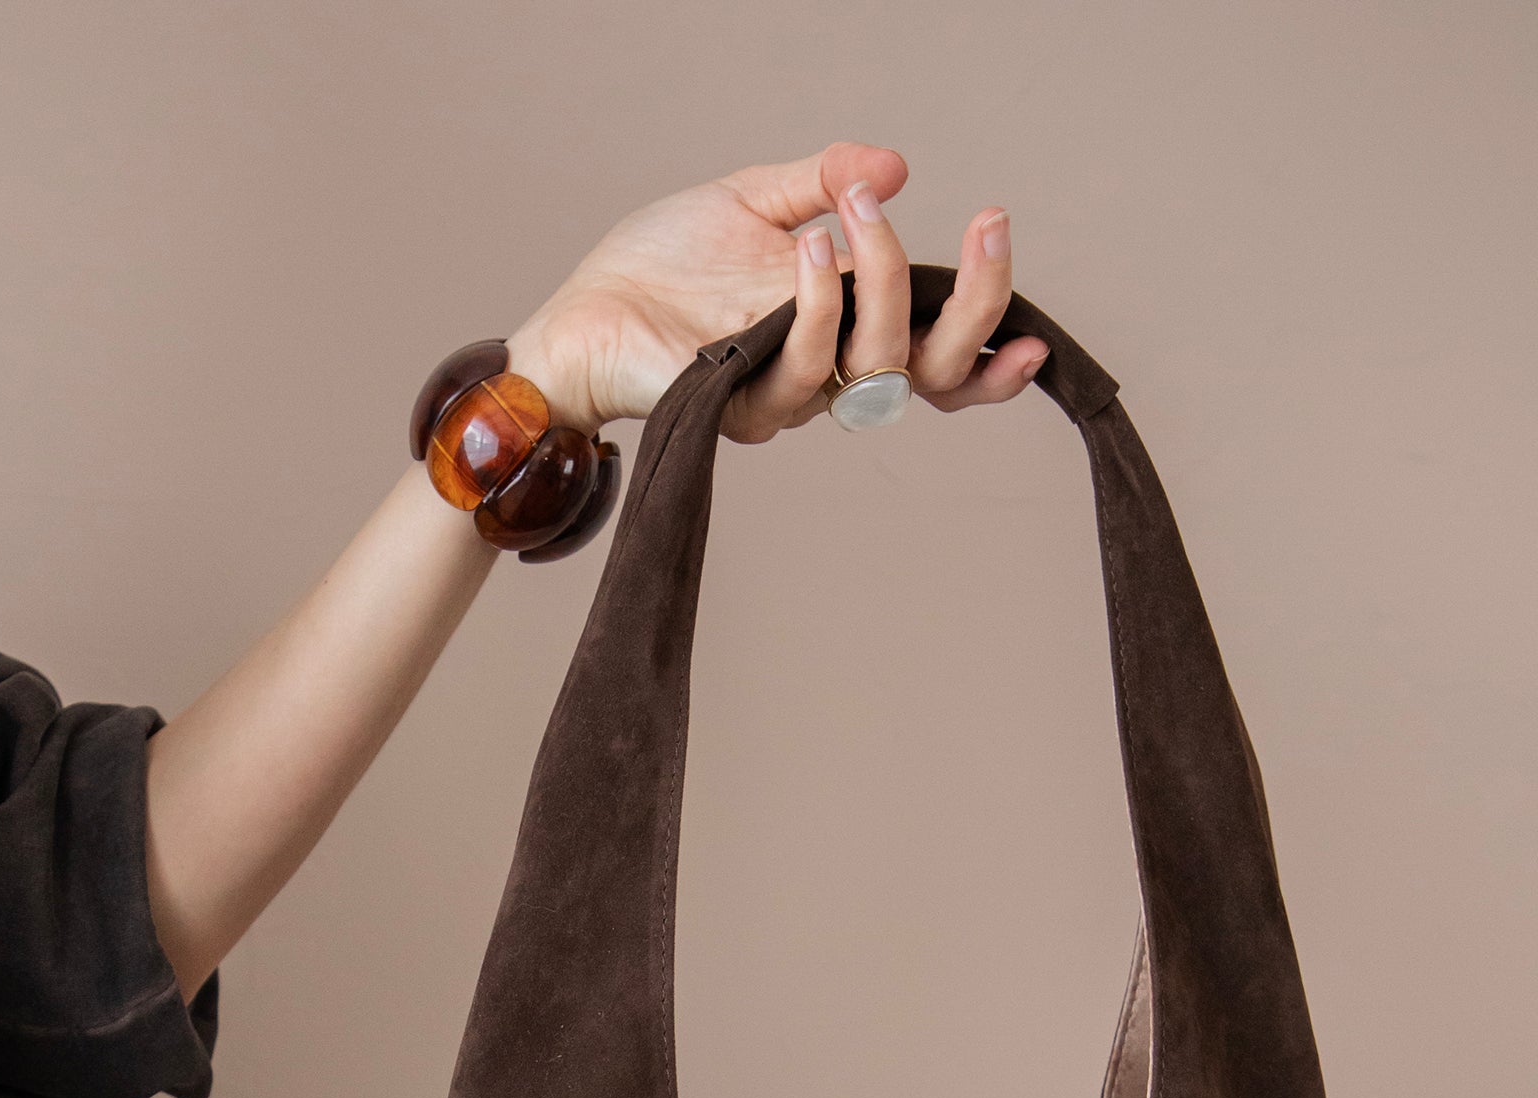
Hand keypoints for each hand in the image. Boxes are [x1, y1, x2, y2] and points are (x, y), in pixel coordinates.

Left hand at [508, 143, 1049, 443]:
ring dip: (880, 276)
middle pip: (933, 376)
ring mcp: (786, 398)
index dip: (992, 358)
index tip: (1037, 338)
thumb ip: (826, 181)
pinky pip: (803, 369)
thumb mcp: (755, 198)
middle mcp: (826, 373)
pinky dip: (817, 302)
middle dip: (976, 305)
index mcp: (843, 328)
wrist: (583, 311)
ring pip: (876, 369)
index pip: (936, 362)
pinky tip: (805, 248)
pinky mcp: (741, 409)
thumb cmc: (663, 265)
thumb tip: (893, 166)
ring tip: (855, 209)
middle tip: (989, 225)